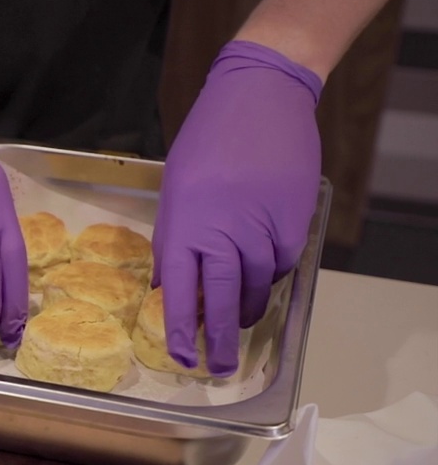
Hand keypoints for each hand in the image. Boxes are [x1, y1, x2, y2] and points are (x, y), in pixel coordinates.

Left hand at [153, 40, 322, 376]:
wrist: (259, 98)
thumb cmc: (208, 141)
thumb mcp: (175, 190)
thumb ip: (174, 238)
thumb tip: (172, 283)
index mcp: (184, 225)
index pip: (179, 292)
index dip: (180, 329)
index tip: (181, 356)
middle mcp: (222, 232)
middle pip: (221, 299)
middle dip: (219, 339)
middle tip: (219, 366)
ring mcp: (260, 227)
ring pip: (255, 285)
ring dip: (245, 307)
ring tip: (238, 321)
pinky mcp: (292, 219)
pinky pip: (282, 263)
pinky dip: (271, 274)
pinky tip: (262, 276)